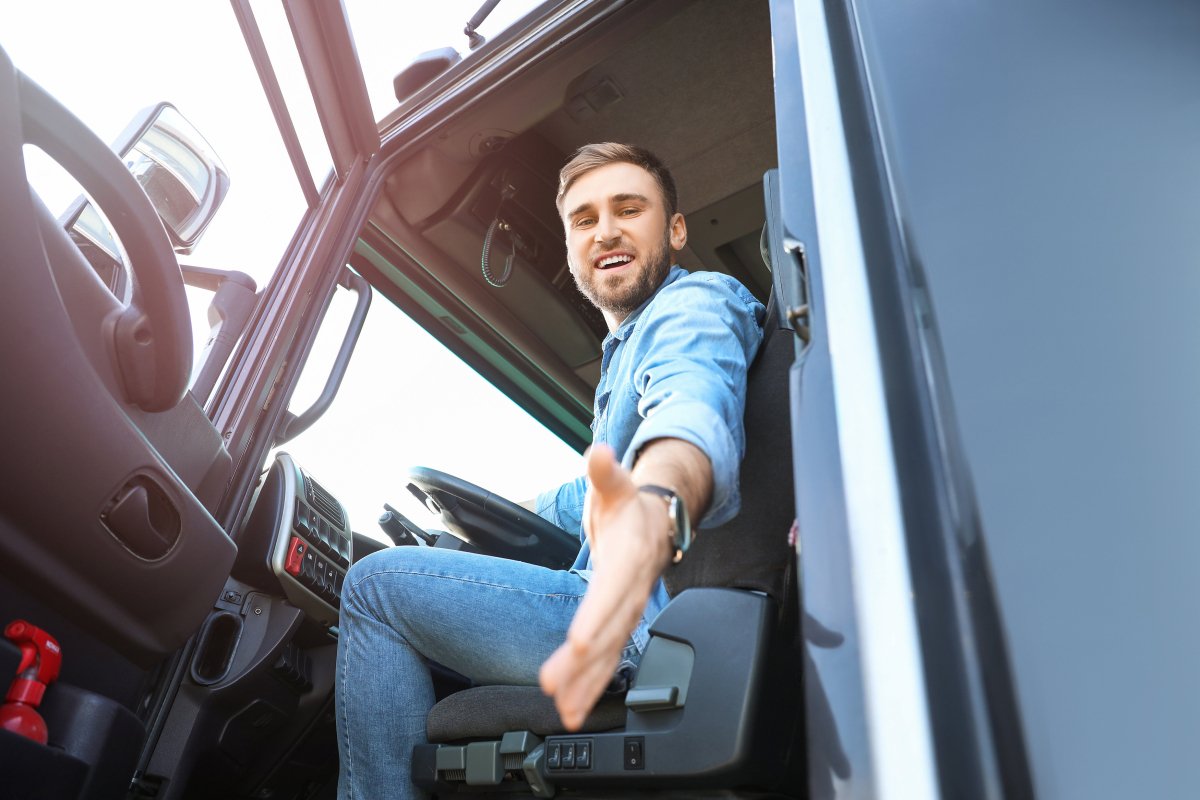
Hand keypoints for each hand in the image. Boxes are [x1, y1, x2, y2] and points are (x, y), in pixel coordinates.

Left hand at [539, 444, 670, 729]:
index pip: (611, 591)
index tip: (579, 640)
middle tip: (556, 684)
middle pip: (608, 631)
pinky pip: (608, 658)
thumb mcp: (615, 483)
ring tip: (565, 709)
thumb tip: (599, 454)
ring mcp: (627, 610)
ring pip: (609, 653)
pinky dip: (591, 685)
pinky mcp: (620, 623)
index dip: (597, 616)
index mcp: (630, 558)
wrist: (659, 521)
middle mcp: (632, 591)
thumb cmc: (630, 505)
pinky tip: (574, 707)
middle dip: (583, 662)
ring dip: (586, 682)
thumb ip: (605, 471)